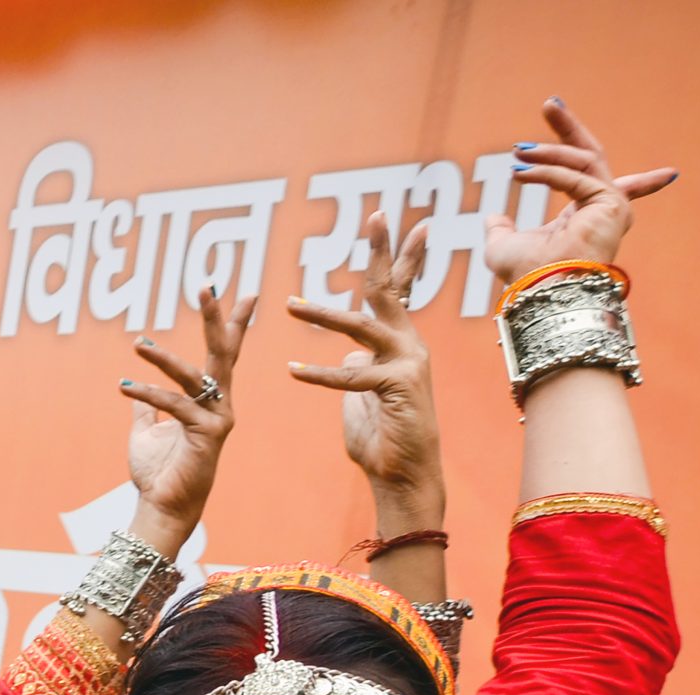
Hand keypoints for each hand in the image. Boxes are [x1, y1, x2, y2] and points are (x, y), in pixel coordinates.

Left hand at [121, 289, 254, 550]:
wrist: (161, 507)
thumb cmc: (157, 472)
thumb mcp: (145, 431)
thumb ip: (146, 406)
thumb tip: (133, 389)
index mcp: (208, 401)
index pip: (223, 355)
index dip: (232, 324)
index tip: (246, 293)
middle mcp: (219, 405)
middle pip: (222, 353)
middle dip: (215, 319)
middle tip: (207, 287)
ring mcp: (217, 419)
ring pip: (194, 376)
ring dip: (164, 358)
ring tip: (138, 344)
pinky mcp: (207, 434)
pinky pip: (175, 405)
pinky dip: (147, 394)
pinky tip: (125, 386)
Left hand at [288, 212, 442, 509]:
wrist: (403, 475)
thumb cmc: (383, 437)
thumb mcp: (365, 393)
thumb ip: (360, 366)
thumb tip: (351, 350)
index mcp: (402, 342)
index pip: (397, 289)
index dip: (395, 254)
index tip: (389, 218)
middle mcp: (411, 345)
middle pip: (392, 289)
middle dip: (383, 252)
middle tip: (376, 214)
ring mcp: (408, 365)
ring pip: (362, 328)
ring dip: (323, 314)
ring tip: (288, 305)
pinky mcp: (397, 389)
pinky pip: (351, 376)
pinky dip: (319, 374)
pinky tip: (293, 370)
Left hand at [487, 97, 676, 281]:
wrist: (539, 293)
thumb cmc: (523, 276)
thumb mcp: (502, 245)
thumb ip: (500, 228)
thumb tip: (493, 217)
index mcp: (581, 214)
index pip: (584, 173)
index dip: (572, 145)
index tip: (556, 118)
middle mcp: (601, 207)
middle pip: (587, 155)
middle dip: (569, 128)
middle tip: (549, 103)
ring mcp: (610, 205)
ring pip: (581, 161)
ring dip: (547, 151)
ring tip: (516, 150)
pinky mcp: (610, 204)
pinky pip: (575, 176)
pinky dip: (546, 172)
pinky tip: (519, 171)